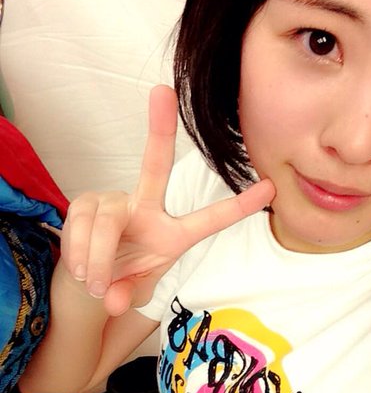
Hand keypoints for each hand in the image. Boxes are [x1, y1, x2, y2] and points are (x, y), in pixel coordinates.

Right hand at [61, 85, 274, 315]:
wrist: (87, 278)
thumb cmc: (122, 278)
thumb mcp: (132, 292)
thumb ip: (127, 296)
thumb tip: (112, 300)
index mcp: (172, 235)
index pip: (209, 220)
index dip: (239, 206)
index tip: (270, 187)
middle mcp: (145, 208)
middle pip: (155, 166)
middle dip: (160, 130)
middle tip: (161, 91)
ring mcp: (114, 201)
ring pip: (106, 222)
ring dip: (96, 259)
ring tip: (94, 282)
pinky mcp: (85, 202)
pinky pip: (81, 226)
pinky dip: (79, 254)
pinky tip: (81, 267)